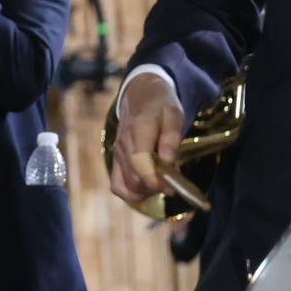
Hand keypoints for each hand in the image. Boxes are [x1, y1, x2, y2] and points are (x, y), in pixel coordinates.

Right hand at [109, 75, 185, 204]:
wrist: (140, 96)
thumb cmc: (161, 106)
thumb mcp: (174, 115)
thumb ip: (171, 138)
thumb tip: (168, 162)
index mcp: (139, 129)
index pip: (140, 160)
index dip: (154, 179)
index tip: (171, 187)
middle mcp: (124, 144)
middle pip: (134, 178)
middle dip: (155, 188)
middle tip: (172, 185)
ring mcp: (117, 153)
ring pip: (125, 186)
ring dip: (145, 192)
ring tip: (160, 185)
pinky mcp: (115, 161)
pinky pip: (117, 186)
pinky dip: (132, 194)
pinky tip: (147, 189)